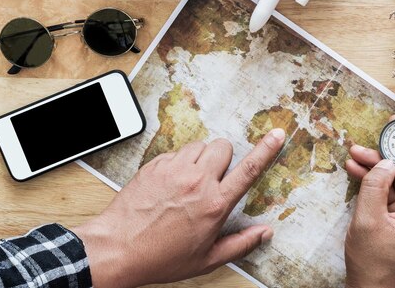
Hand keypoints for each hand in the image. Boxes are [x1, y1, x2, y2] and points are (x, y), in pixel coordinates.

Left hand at [73, 129, 285, 287]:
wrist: (117, 248)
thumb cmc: (161, 256)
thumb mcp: (206, 259)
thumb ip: (241, 244)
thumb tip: (264, 233)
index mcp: (215, 203)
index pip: (248, 169)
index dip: (267, 150)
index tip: (277, 136)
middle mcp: (197, 181)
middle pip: (224, 147)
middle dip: (224, 158)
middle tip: (215, 177)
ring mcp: (174, 170)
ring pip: (200, 145)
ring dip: (201, 158)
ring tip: (191, 181)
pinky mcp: (156, 165)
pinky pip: (177, 151)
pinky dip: (179, 162)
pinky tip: (172, 183)